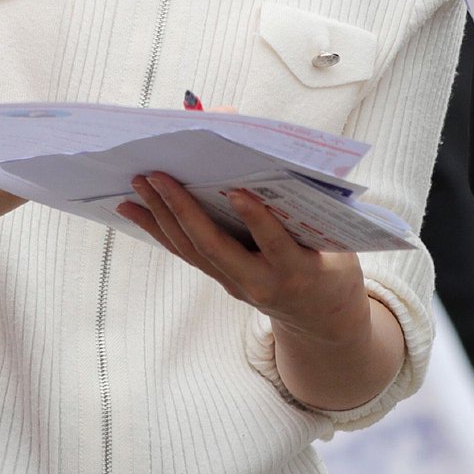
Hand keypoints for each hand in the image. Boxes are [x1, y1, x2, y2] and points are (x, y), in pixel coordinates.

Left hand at [121, 174, 369, 342]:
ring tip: (137, 186)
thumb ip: (309, 206)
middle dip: (183, 210)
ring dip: (160, 216)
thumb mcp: (337, 240)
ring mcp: (235, 284)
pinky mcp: (221, 279)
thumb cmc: (332, 263)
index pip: (274, 243)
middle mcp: (259, 282)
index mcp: (298, 269)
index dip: (256, 219)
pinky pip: (187, 253)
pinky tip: (136, 210)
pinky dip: (160, 228)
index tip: (238, 191)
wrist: (321, 318)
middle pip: (213, 247)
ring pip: (191, 250)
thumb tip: (273, 154)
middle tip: (158, 176)